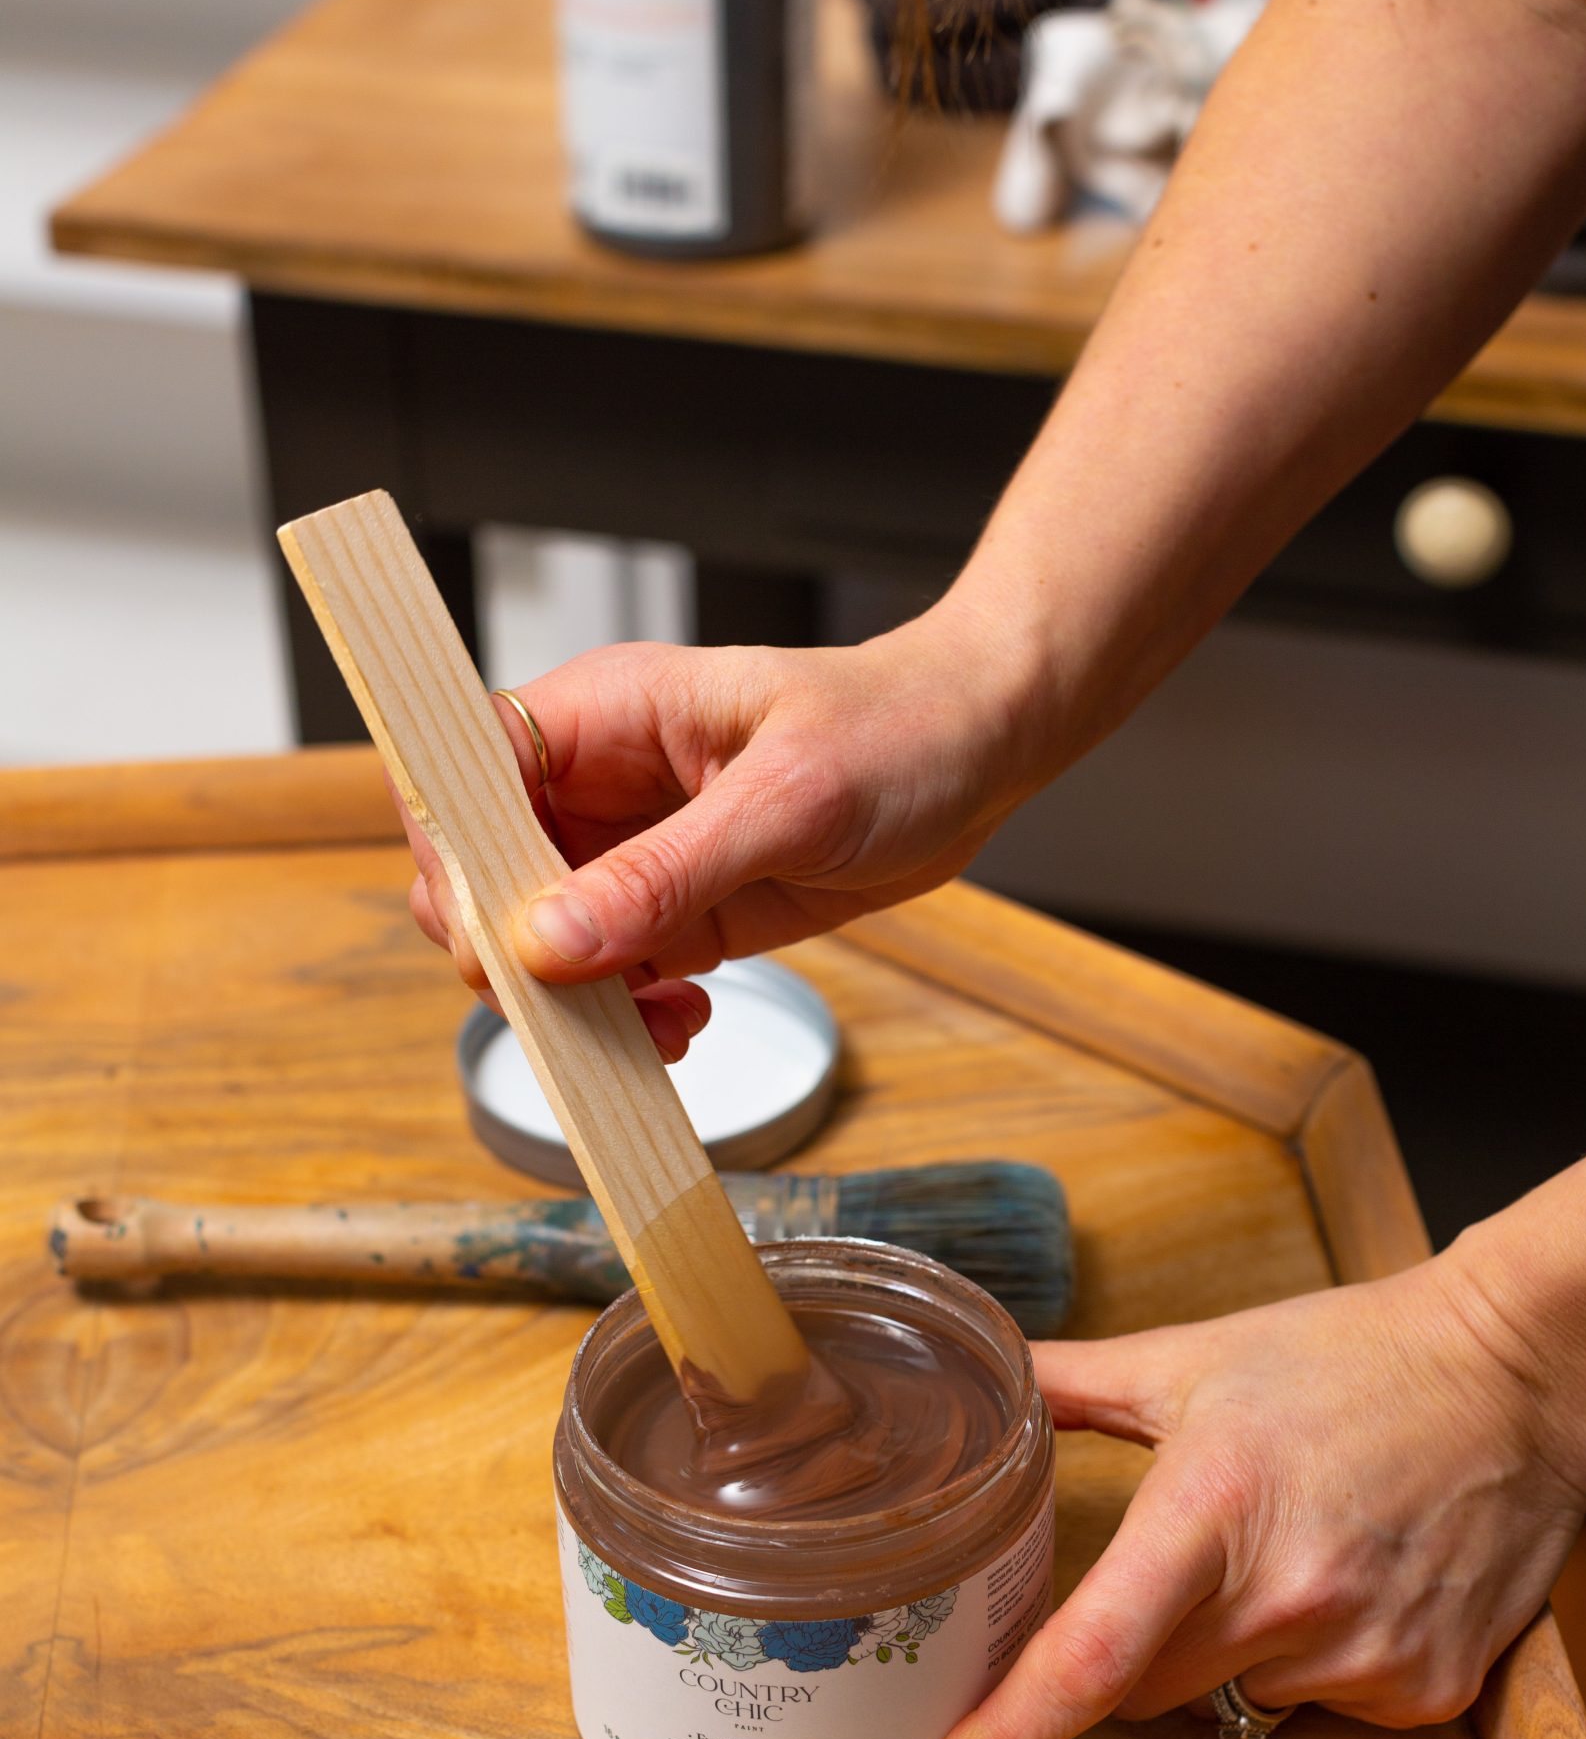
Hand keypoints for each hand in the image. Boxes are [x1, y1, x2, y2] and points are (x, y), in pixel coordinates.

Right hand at [402, 600, 1042, 1021]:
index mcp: (604, 714)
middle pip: (483, 872)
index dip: (452, 852)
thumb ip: (666, 875)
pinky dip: (631, 1016)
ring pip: (543, 940)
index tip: (489, 929)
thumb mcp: (786, 801)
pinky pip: (613, 977)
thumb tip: (552, 940)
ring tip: (655, 1024)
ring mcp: (635, 853)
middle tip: (574, 1000)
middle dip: (511, 949)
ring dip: (578, 1001)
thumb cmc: (896, 729)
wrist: (980, 754)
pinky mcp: (678, 911)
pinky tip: (685, 1021)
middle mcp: (601, 784)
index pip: (463, 772)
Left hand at [915, 1250, 1585, 1738]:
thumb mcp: (1194, 1359)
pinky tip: (1359, 1573)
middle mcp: (1287, 1602)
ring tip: (1297, 1540)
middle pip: (1142, 1690)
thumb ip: (1071, 1383)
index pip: (1091, 1657)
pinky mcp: (1425, 1692)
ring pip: (1235, 1696)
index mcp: (1210, 1515)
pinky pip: (1322, 1703)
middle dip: (1133, 1644)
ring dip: (1238, 1643)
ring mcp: (1364, 1657)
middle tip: (1182, 1560)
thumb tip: (978, 1379)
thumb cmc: (1351, 1357)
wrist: (1522, 1375)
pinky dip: (1318, 1656)